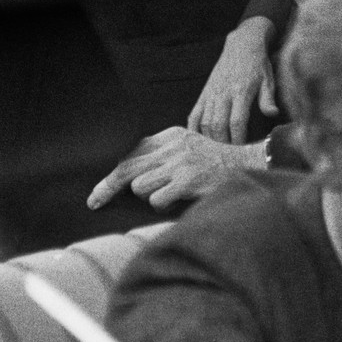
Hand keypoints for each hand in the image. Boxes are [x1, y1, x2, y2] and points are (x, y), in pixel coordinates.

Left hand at [87, 127, 261, 209]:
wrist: (248, 166)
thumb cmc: (214, 164)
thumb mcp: (187, 148)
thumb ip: (161, 155)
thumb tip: (129, 176)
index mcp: (169, 136)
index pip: (130, 154)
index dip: (112, 174)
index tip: (98, 192)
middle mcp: (172, 146)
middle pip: (126, 168)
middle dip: (107, 187)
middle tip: (94, 202)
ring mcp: (179, 162)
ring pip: (140, 186)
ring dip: (150, 196)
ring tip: (170, 194)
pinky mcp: (187, 180)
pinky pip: (156, 200)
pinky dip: (163, 205)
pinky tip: (177, 201)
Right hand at [191, 17, 277, 142]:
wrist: (241, 46)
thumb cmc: (258, 65)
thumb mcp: (268, 80)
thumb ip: (268, 98)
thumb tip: (273, 114)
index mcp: (241, 91)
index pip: (237, 121)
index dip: (239, 139)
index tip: (243, 150)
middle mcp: (223, 93)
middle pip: (218, 125)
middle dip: (223, 143)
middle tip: (230, 155)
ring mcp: (211, 94)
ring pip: (205, 122)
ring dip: (210, 139)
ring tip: (218, 151)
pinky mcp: (204, 93)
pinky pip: (194, 114)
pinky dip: (194, 129)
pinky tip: (198, 140)